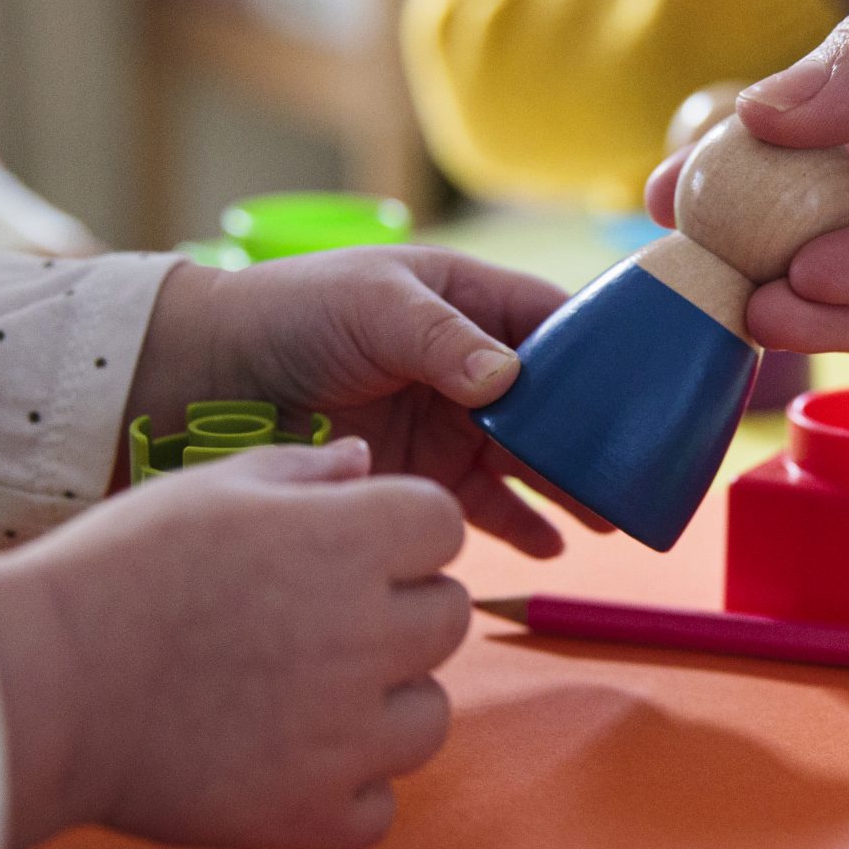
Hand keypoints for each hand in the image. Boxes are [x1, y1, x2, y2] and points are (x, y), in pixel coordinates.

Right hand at [0, 441, 465, 848]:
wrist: (34, 688)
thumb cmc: (113, 575)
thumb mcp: (206, 491)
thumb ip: (303, 471)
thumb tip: (367, 461)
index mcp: (351, 542)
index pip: (442, 527)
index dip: (398, 534)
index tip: (345, 550)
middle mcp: (367, 635)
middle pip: (448, 617)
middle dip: (397, 614)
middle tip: (312, 625)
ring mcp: (347, 734)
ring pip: (429, 716)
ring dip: (382, 708)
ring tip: (296, 698)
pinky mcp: (313, 814)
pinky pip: (378, 807)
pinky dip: (342, 795)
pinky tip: (282, 765)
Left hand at [128, 247, 599, 555]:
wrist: (201, 379)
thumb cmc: (287, 316)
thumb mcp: (372, 306)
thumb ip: (444, 340)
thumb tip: (511, 380)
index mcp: (467, 301)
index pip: (557, 325)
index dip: (605, 355)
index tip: (647, 388)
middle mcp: (470, 365)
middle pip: (559, 403)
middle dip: (600, 437)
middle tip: (641, 473)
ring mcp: (449, 423)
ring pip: (532, 460)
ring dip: (571, 488)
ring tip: (611, 519)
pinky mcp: (421, 474)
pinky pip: (487, 505)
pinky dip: (522, 526)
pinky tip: (552, 547)